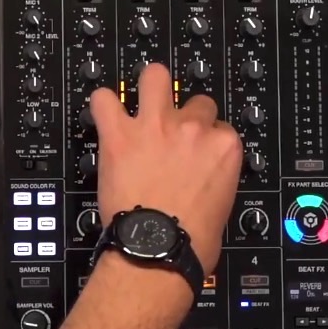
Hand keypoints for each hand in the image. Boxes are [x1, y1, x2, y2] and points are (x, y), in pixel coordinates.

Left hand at [90, 63, 242, 272]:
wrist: (157, 251)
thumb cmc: (191, 241)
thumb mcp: (221, 205)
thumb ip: (213, 176)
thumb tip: (202, 174)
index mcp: (224, 147)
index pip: (220, 127)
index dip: (206, 139)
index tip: (195, 152)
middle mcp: (193, 129)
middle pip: (196, 101)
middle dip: (185, 115)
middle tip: (172, 133)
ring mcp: (155, 126)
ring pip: (155, 77)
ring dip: (150, 87)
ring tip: (142, 101)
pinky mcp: (120, 134)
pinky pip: (104, 100)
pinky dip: (103, 105)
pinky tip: (105, 113)